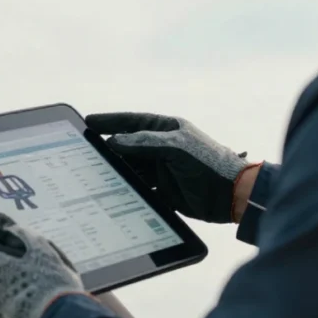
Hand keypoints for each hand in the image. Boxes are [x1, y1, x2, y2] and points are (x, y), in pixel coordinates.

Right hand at [85, 112, 252, 223]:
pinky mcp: (163, 189)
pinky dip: (127, 188)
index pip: (132, 122)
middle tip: (85, 150)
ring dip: (117, 170)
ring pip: (132, 167)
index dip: (110, 121)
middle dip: (109, 148)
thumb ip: (143, 142)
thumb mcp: (176, 147)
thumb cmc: (209, 163)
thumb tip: (114, 140)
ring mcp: (162, 168)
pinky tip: (112, 190)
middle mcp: (162, 147)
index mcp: (167, 130)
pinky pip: (139, 186)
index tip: (88, 121)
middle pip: (128, 146)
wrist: (232, 195)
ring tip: (94, 172)